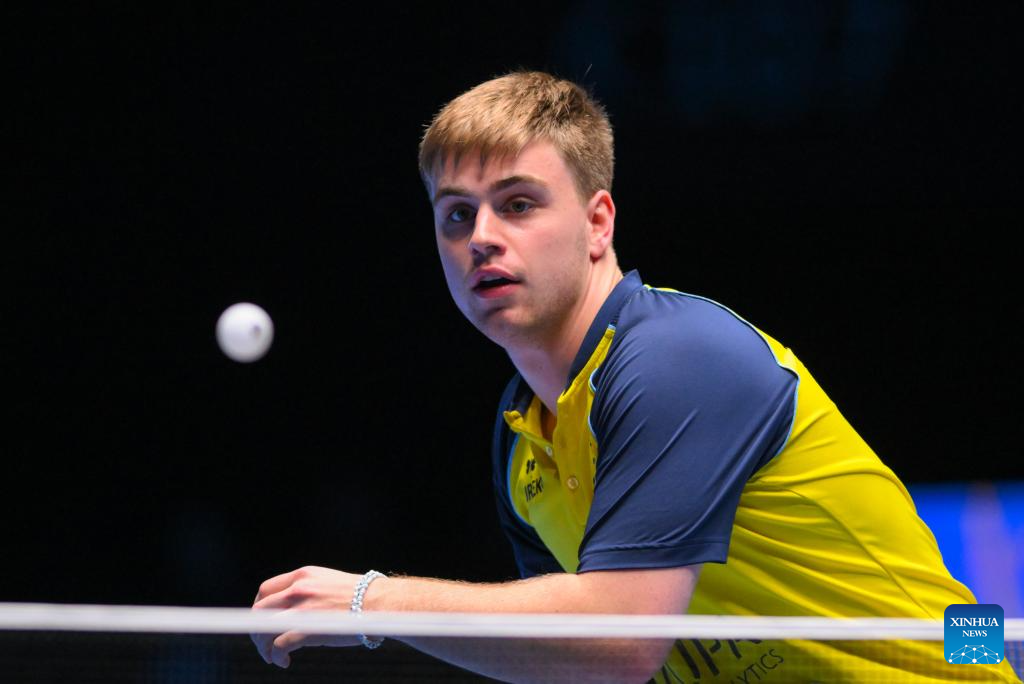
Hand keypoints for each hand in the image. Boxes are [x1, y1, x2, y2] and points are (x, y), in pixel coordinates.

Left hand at [250, 565, 375, 667]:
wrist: (380, 602)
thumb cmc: (361, 597)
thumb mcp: (330, 582)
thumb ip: (310, 591)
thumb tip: (296, 608)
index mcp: (303, 575)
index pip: (266, 589)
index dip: (259, 606)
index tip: (263, 620)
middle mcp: (298, 589)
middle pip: (259, 609)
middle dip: (257, 629)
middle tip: (264, 643)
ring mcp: (301, 609)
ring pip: (264, 628)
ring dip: (263, 645)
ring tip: (271, 656)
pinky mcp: (307, 629)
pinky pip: (279, 645)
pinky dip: (276, 656)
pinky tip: (283, 661)